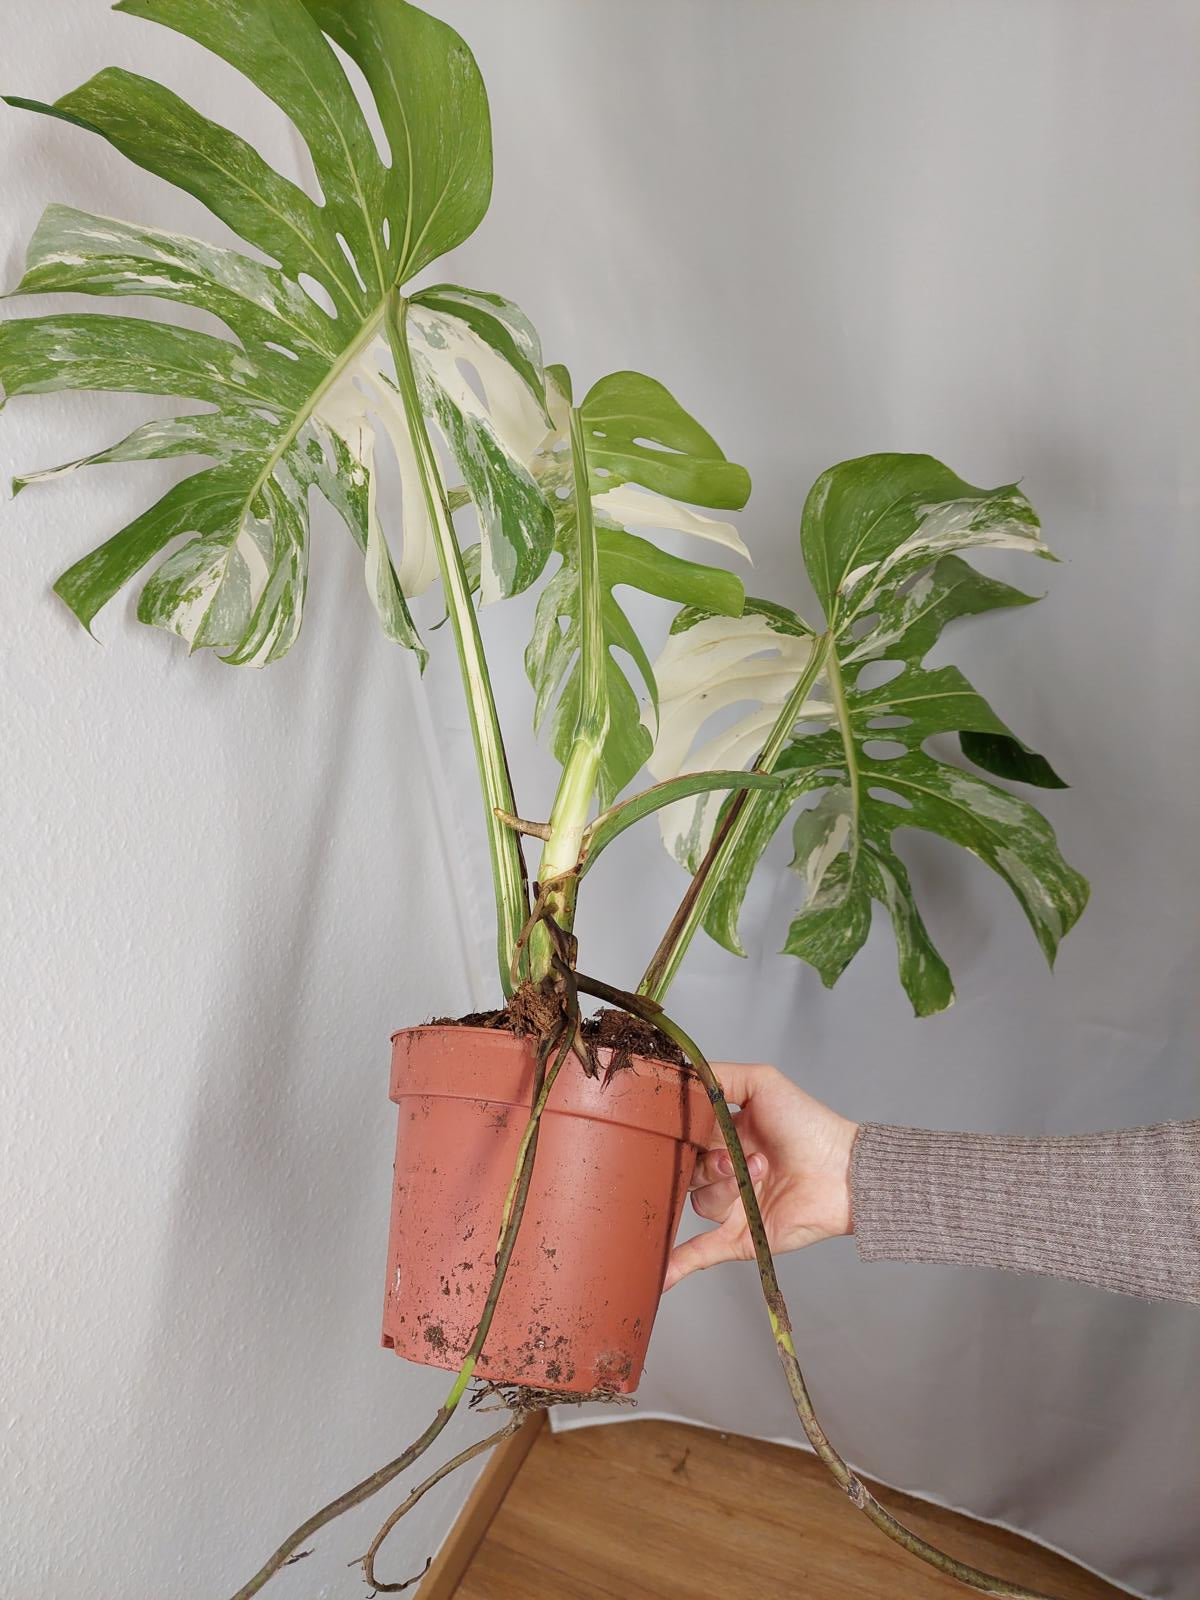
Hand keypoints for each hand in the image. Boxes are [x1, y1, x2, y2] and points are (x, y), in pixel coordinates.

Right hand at [665, 1062, 856, 1289]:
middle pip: (688, 1171)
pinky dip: (679, 1263)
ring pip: (700, 1201)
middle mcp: (724, 1172)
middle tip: (733, 1158)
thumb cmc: (808, 1124)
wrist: (842, 1170)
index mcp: (724, 1138)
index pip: (685, 1139)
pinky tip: (662, 1272)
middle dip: (709, 1163)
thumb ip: (719, 1075)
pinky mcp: (741, 1236)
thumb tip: (681, 1073)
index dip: (684, 1135)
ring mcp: (732, 1205)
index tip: (686, 1130)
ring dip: (724, 1188)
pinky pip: (702, 1252)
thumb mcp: (763, 1083)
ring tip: (759, 1175)